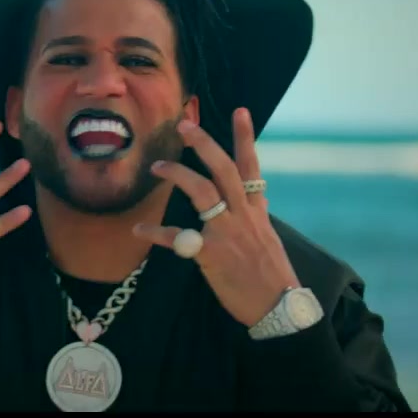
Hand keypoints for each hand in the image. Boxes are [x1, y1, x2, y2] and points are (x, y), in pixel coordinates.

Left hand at [132, 107, 298, 327]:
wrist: (279, 307)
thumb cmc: (272, 276)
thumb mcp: (267, 238)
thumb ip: (252, 216)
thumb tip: (248, 201)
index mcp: (256, 210)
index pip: (251, 166)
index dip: (245, 137)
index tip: (239, 111)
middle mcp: (243, 215)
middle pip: (223, 169)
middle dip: (204, 144)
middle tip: (184, 126)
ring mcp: (227, 232)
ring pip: (202, 192)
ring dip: (177, 175)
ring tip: (157, 166)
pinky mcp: (211, 254)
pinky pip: (177, 238)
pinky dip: (156, 233)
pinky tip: (139, 229)